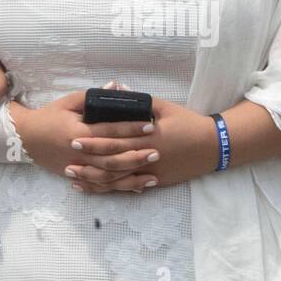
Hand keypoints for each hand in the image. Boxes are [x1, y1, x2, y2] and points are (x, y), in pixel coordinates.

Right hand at [11, 90, 159, 192]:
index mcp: (78, 132)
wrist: (25, 138)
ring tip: (153, 174)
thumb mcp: (68, 102)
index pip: (109, 131)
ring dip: (132, 176)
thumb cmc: (49, 116)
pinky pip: (102, 186)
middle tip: (157, 151)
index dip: (130, 129)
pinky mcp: (77, 177)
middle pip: (113, 157)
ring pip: (109, 176)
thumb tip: (115, 87)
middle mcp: (79, 153)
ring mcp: (78, 168)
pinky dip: (119, 187)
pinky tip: (137, 187)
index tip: (149, 126)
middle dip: (136, 155)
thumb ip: (92, 96)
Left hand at [66, 97, 217, 190]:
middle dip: (88, 160)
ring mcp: (150, 173)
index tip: (75, 137)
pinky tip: (95, 189)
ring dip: (94, 179)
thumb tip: (117, 91)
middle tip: (67, 157)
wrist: (213, 146)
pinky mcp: (155, 183)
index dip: (94, 140)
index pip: (115, 139)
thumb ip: (139, 102)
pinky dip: (110, 189)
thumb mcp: (164, 107)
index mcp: (148, 136)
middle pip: (111, 161)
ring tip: (73, 178)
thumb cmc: (188, 123)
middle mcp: (146, 157)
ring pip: (117, 180)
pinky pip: (128, 188)